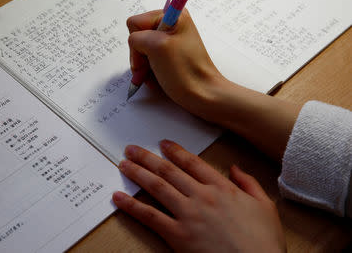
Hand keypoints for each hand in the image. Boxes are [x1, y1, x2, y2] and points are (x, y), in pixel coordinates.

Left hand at [113, 140, 285, 252]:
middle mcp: (202, 196)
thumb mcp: (265, 207)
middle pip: (169, 171)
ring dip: (137, 173)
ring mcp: (188, 214)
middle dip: (148, 157)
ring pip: (157, 187)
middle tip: (132, 149)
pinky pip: (150, 216)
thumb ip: (249, 183)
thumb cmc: (263, 242)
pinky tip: (120, 198)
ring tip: (123, 164)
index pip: (193, 163)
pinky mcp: (178, 235)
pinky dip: (132, 206)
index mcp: (222, 188)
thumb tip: (234, 167)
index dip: (175, 151)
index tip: (163, 144)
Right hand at [127, 10, 300, 161]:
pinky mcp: (176, 60)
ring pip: (143, 52)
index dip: (138, 43)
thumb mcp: (157, 48)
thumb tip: (135, 35)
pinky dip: (151, 73)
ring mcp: (176, 44)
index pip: (136, 22)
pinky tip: (160, 83)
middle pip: (139, 36)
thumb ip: (140, 35)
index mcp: (175, 16)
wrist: (209, 99)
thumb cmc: (187, 76)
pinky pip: (152, 63)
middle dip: (140, 56)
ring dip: (144, 67)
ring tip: (155, 80)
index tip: (149, 57)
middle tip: (149, 72)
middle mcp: (176, 26)